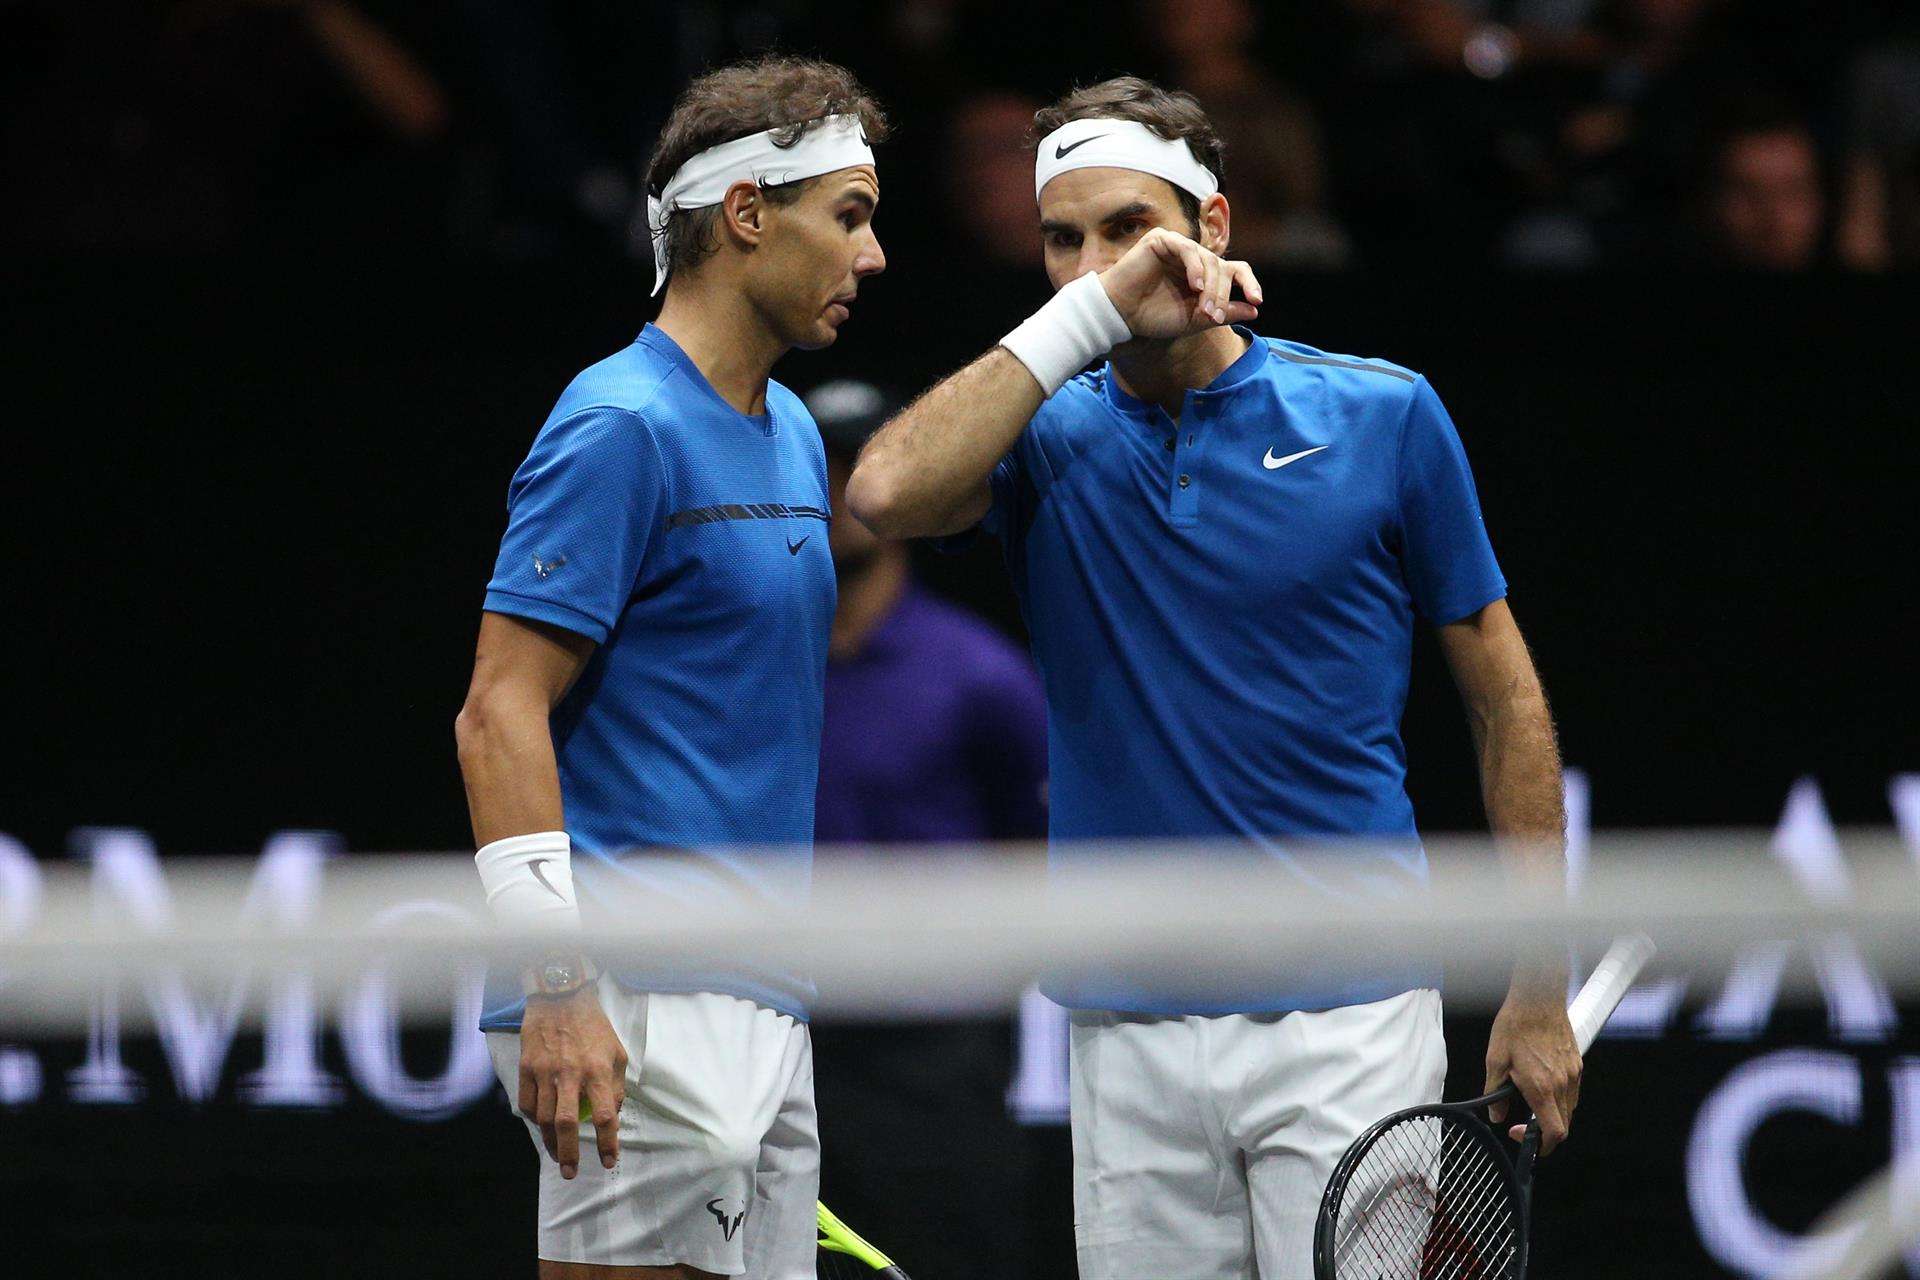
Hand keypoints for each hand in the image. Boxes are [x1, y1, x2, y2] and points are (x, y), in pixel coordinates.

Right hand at [518, 984, 626, 1177]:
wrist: (560, 997)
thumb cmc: (593, 1026)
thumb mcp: (617, 1052)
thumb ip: (616, 1084)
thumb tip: (614, 1114)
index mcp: (598, 1070)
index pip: (605, 1115)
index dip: (608, 1143)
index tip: (608, 1161)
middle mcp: (570, 1074)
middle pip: (566, 1124)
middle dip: (569, 1154)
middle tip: (571, 1172)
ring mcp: (544, 1071)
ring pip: (544, 1118)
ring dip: (550, 1142)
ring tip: (557, 1155)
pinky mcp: (526, 1067)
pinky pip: (528, 1103)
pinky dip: (535, 1120)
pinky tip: (543, 1126)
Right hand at [1096, 228, 1261, 340]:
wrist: (1121, 315)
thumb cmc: (1153, 317)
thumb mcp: (1195, 319)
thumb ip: (1224, 313)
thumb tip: (1255, 310)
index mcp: (1204, 274)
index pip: (1235, 270)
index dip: (1249, 283)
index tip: (1257, 300)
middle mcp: (1194, 258)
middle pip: (1222, 268)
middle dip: (1221, 294)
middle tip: (1212, 316)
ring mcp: (1178, 247)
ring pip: (1208, 260)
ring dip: (1210, 287)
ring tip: (1202, 308)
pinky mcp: (1162, 240)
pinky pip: (1187, 249)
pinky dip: (1194, 267)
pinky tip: (1194, 286)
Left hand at [1484, 981, 1580, 1154]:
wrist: (1538, 999)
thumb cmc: (1516, 1025)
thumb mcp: (1495, 1060)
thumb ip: (1495, 1093)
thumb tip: (1495, 1115)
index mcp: (1542, 1087)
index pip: (1554, 1132)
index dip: (1541, 1145)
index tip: (1522, 1137)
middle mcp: (1562, 1084)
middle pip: (1563, 1125)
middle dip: (1545, 1132)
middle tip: (1524, 1125)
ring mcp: (1573, 1074)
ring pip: (1570, 1109)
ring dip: (1553, 1115)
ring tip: (1532, 1104)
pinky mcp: (1577, 1064)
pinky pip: (1573, 1092)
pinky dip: (1561, 1099)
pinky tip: (1544, 1086)